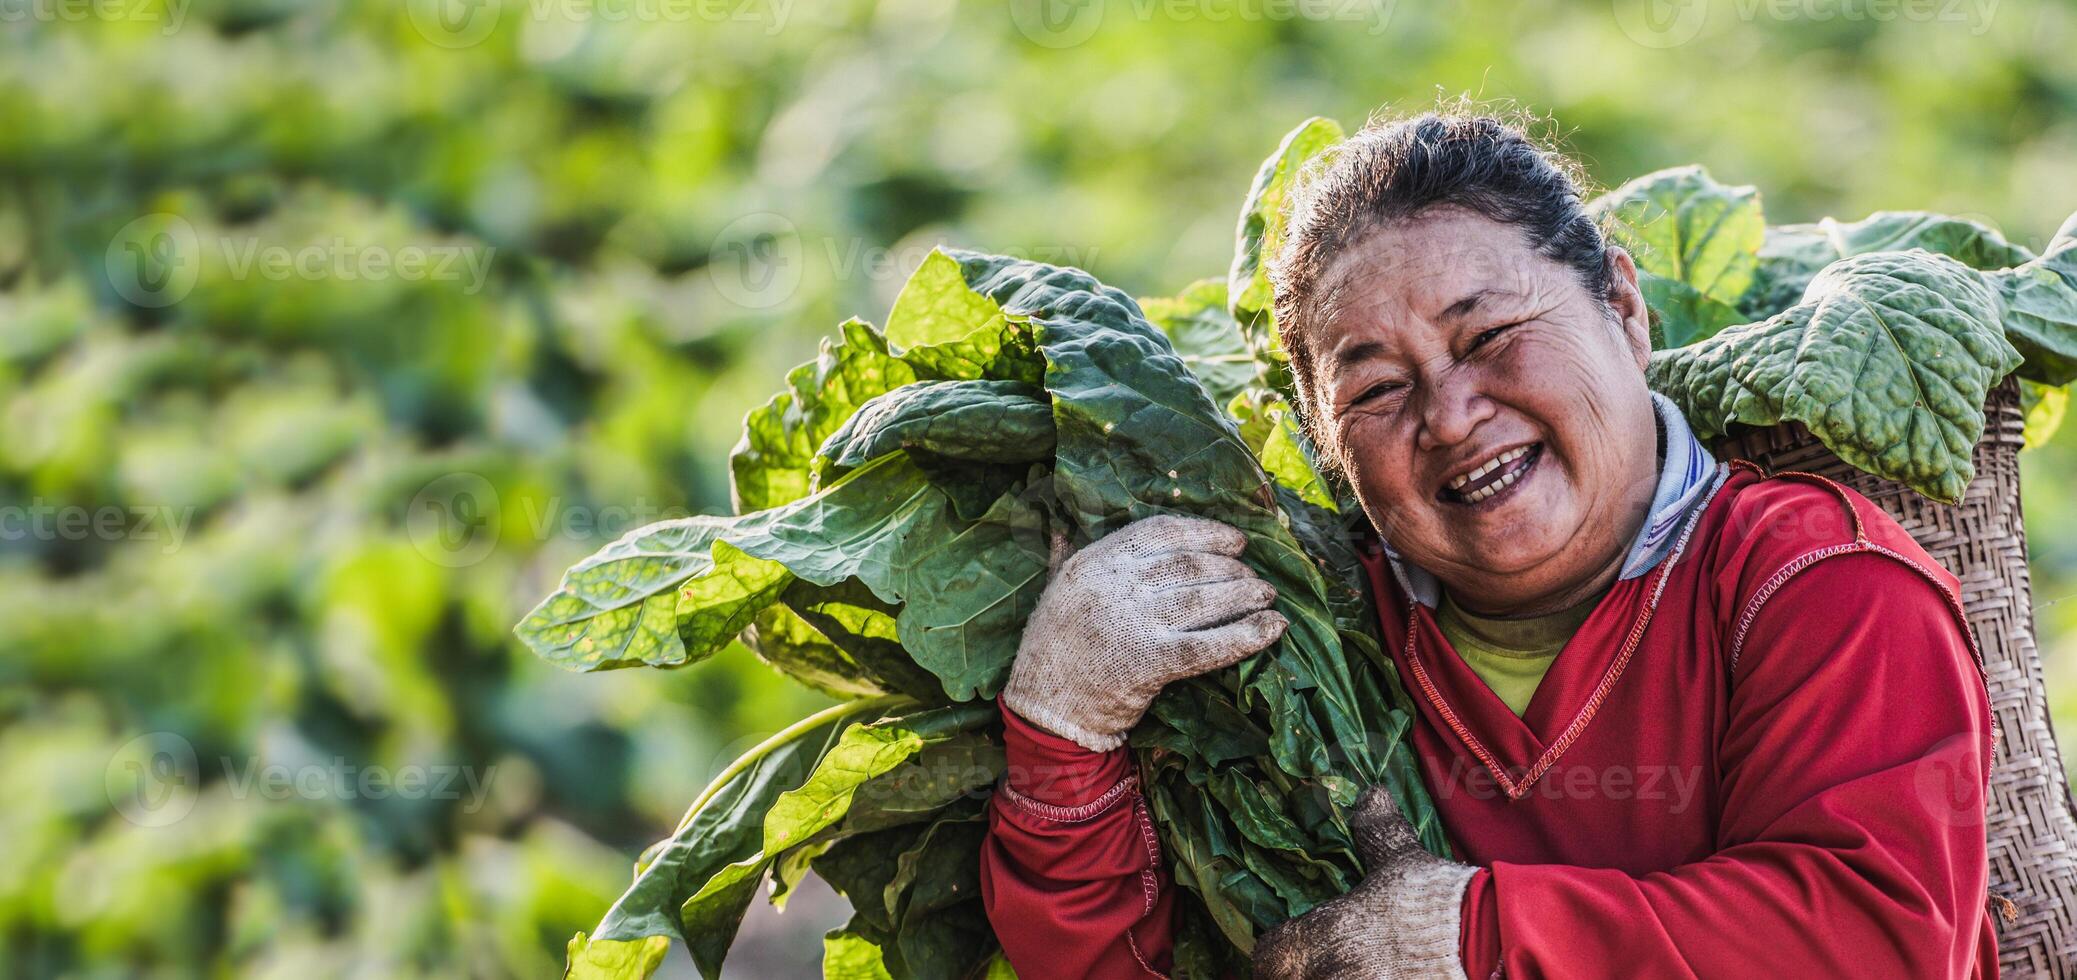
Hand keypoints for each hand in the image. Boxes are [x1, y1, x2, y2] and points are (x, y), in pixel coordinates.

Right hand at [998, 514, 1287, 751]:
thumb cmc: (1052, 648)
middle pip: (1190, 567)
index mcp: (1095, 561)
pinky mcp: (1152, 663)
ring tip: (1267, 597)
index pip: (1162, 532)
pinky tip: (1272, 629)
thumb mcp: (1054, 589)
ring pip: (1204, 601)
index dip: (1206, 533)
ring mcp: (1135, 623)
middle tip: (1254, 578)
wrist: (1045, 708)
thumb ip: (1065, 554)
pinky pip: (1209, 646)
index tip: (1236, 541)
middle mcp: (1117, 586)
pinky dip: (1246, 636)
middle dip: (1231, 570)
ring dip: (1244, 597)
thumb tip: (1061, 524)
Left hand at [1253, 785, 1477, 979]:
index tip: (1295, 952)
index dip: (1278, 955)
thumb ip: (1378, 830)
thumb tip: (1372, 794)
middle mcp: (1329, 976)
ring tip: (1358, 974)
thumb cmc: (1439, 905)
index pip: (1268, 957)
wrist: (1488, 949)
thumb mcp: (1403, 862)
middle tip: (1328, 965)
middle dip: (1304, 975)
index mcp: (1323, 936)